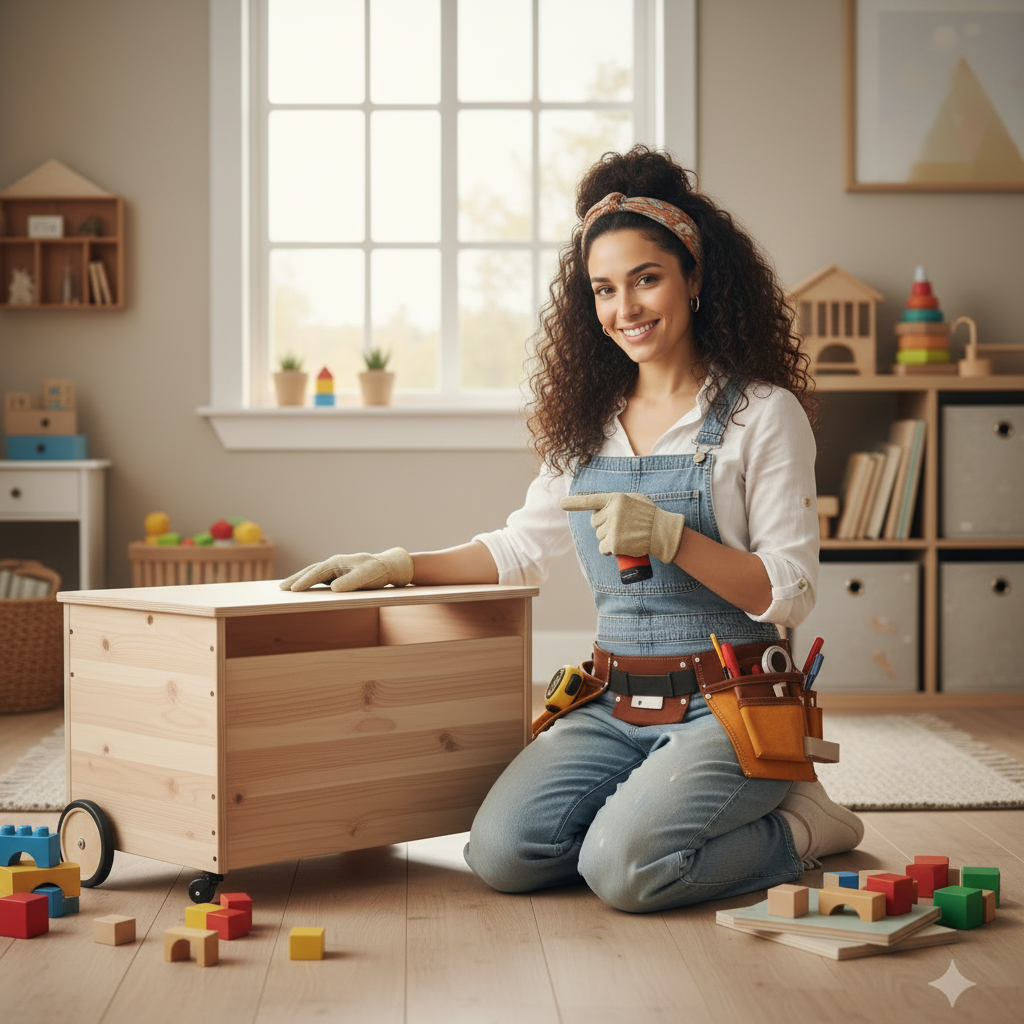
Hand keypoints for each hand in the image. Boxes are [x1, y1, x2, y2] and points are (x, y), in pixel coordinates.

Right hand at [279, 547, 414, 591]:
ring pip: (313, 574)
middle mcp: (334, 564)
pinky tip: (303, 590)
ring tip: (285, 589)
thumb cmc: (378, 571)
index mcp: (338, 562)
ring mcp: (335, 569)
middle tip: (281, 589)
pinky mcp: (337, 576)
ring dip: (300, 580)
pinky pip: (319, 579)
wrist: (387, 567)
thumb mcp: (368, 576)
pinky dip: (309, 583)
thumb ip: (352, 581)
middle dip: (295, 579)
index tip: (293, 589)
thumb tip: (333, 588)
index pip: (318, 572)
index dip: (305, 580)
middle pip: (310, 571)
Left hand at [559, 492, 684, 563]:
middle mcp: (612, 511)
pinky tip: (620, 547)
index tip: (561, 504)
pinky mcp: (614, 543)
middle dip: (603, 526)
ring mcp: (612, 528)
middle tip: (619, 527)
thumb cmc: (649, 515)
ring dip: (608, 539)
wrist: (662, 531)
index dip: (575, 503)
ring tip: (625, 536)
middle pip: (595, 522)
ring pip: (599, 536)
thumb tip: (600, 507)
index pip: (592, 500)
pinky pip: (603, 549)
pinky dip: (609, 550)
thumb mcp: (634, 500)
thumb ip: (617, 501)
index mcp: (616, 498)